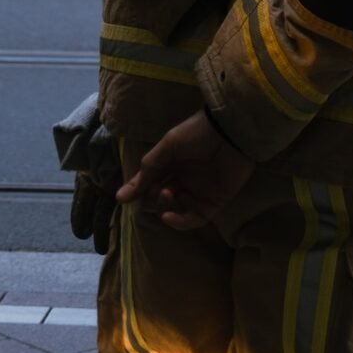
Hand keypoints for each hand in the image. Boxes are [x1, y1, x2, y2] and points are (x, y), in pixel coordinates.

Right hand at [116, 110, 252, 230]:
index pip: (149, 185)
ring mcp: (198, 193)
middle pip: (160, 200)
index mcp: (171, 165)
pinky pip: (193, 220)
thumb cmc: (198, 132)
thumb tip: (121, 196)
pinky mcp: (214, 203)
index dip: (137, 192)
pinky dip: (179, 222)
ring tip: (166, 193)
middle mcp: (183, 180)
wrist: (231, 130)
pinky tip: (168, 215)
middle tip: (156, 190)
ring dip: (164, 207)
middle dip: (152, 199)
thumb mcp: (168, 146)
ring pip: (174, 211)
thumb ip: (148, 169)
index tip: (123, 199)